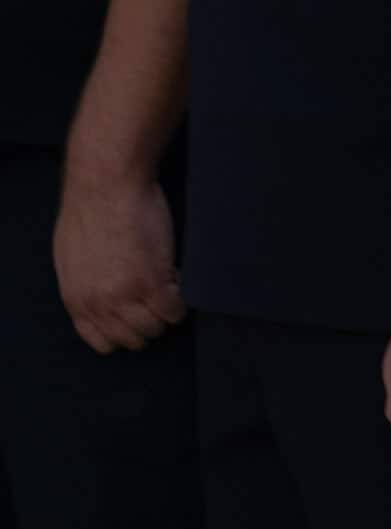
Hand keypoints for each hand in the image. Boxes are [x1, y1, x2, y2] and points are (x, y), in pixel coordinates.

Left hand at [52, 173, 183, 353]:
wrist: (105, 187)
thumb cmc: (88, 211)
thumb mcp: (72, 258)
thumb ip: (86, 285)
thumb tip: (101, 296)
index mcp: (77, 300)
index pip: (103, 341)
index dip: (125, 329)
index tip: (137, 313)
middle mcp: (100, 304)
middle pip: (133, 339)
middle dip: (149, 321)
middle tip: (157, 298)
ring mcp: (127, 295)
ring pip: (155, 328)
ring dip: (166, 311)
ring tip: (168, 286)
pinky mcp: (153, 281)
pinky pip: (175, 310)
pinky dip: (181, 300)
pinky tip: (177, 277)